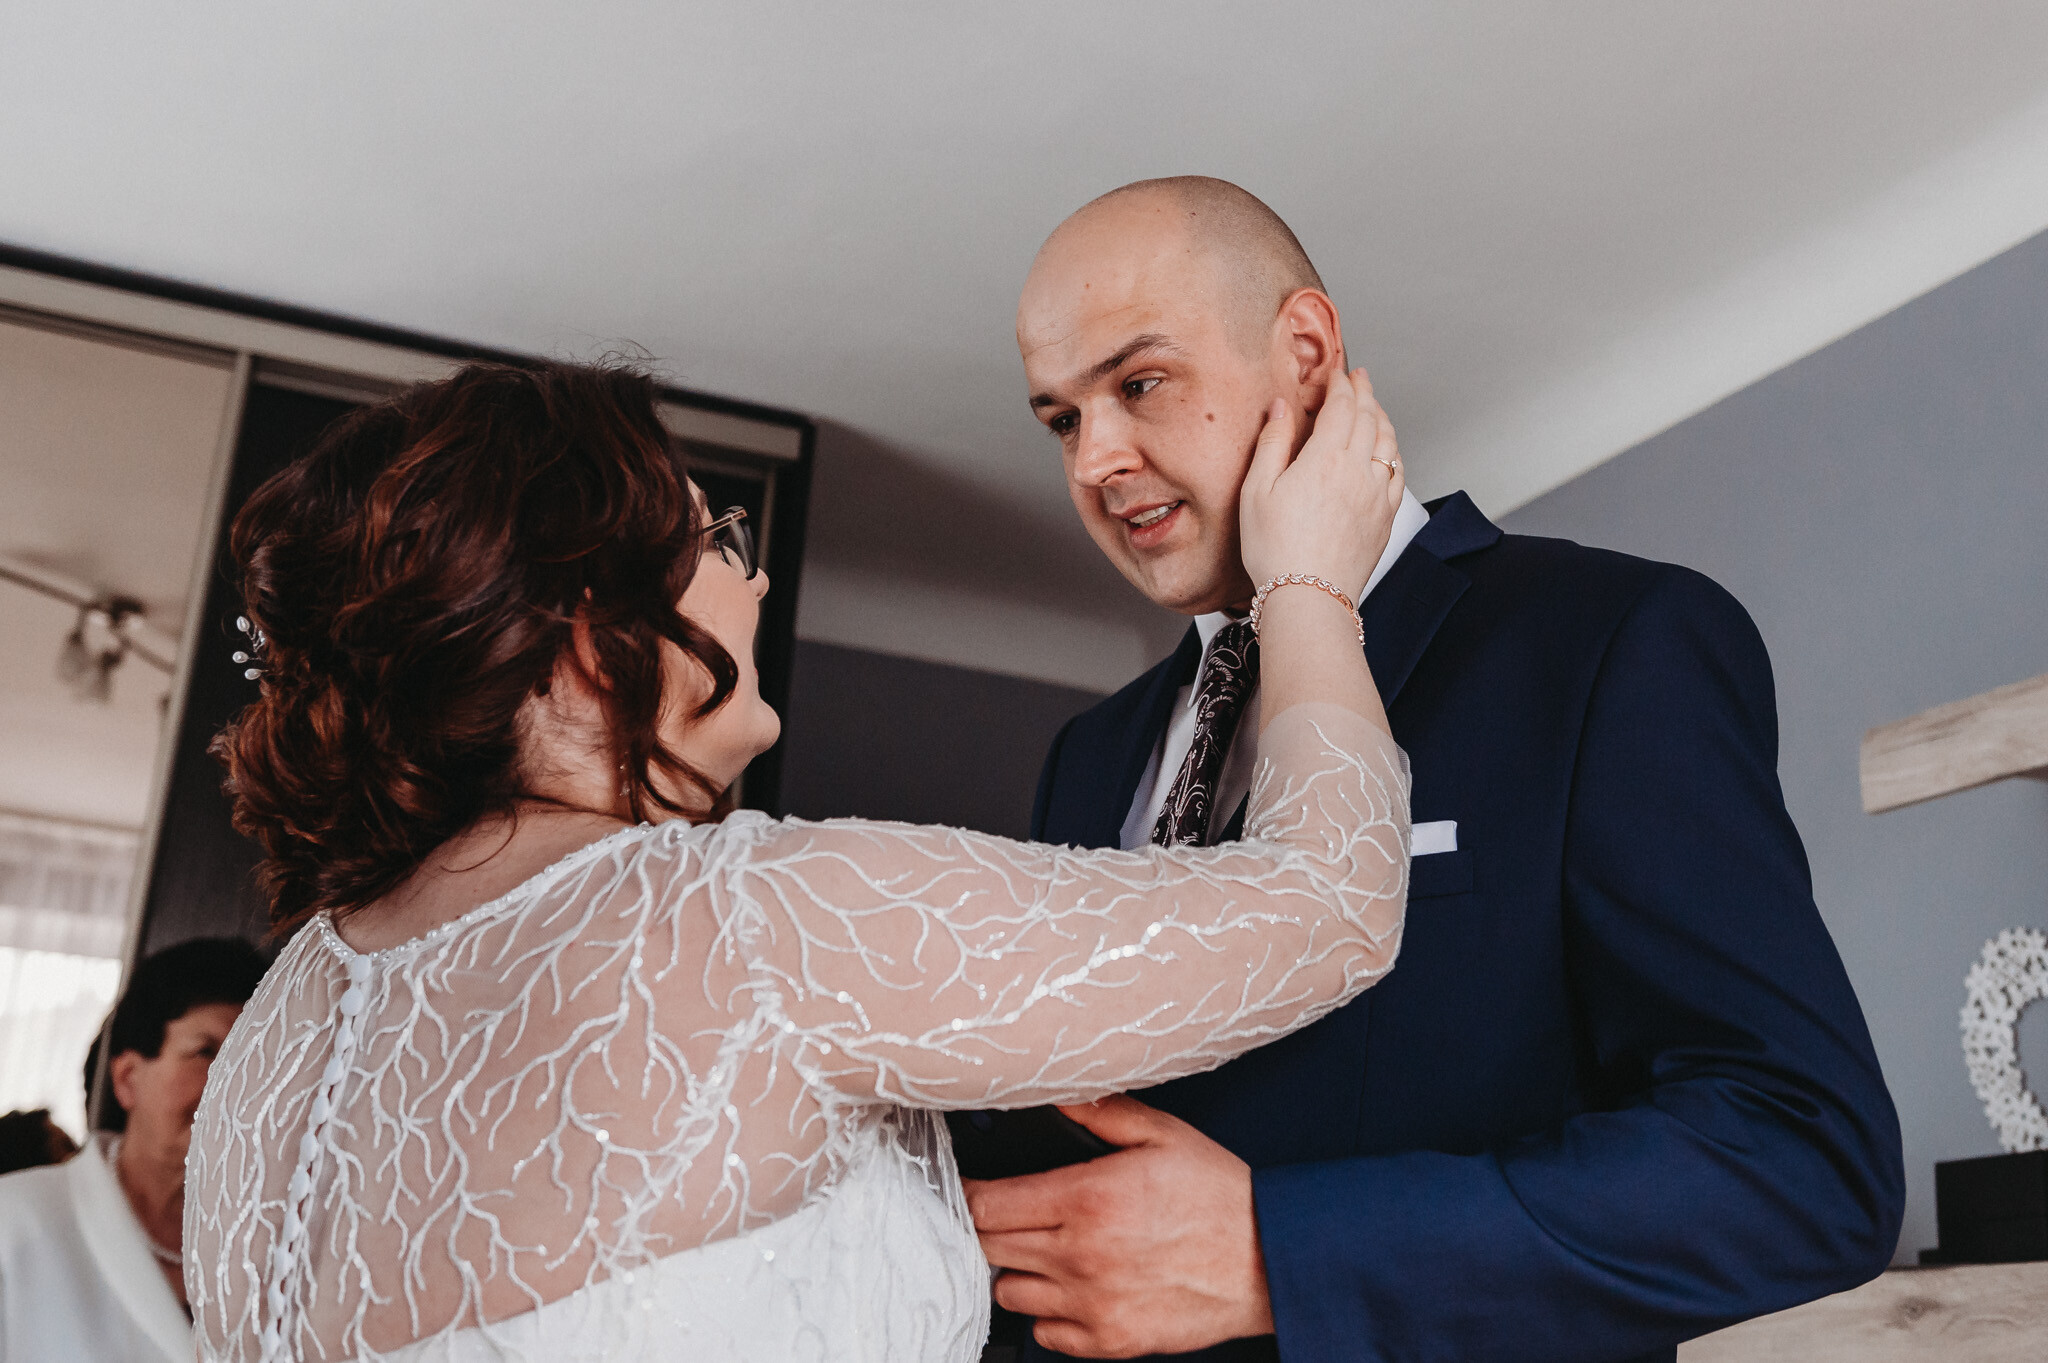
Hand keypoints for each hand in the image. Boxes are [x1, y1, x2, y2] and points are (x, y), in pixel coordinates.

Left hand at [963, 1096, 1273, 1357]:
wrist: (1269, 1260)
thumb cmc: (1220, 1195)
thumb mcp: (1163, 1134)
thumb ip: (1100, 1113)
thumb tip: (1056, 1094)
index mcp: (1088, 1198)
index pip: (987, 1204)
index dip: (970, 1194)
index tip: (971, 1188)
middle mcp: (1081, 1255)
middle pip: (989, 1247)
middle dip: (987, 1227)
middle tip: (1007, 1213)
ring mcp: (1093, 1304)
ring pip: (1009, 1292)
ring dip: (1017, 1269)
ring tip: (1044, 1249)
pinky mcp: (1110, 1340)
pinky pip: (1046, 1333)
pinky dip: (1048, 1312)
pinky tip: (1071, 1286)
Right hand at [1238, 368, 1404, 599]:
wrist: (1309, 596)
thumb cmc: (1276, 550)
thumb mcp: (1257, 492)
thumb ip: (1271, 443)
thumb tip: (1279, 408)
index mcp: (1326, 458)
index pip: (1342, 406)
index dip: (1341, 384)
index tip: (1337, 373)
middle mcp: (1359, 471)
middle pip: (1369, 417)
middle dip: (1365, 392)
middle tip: (1359, 377)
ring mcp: (1377, 494)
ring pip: (1388, 442)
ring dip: (1382, 417)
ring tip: (1374, 406)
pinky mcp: (1385, 517)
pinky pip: (1398, 473)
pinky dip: (1394, 452)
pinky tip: (1388, 451)